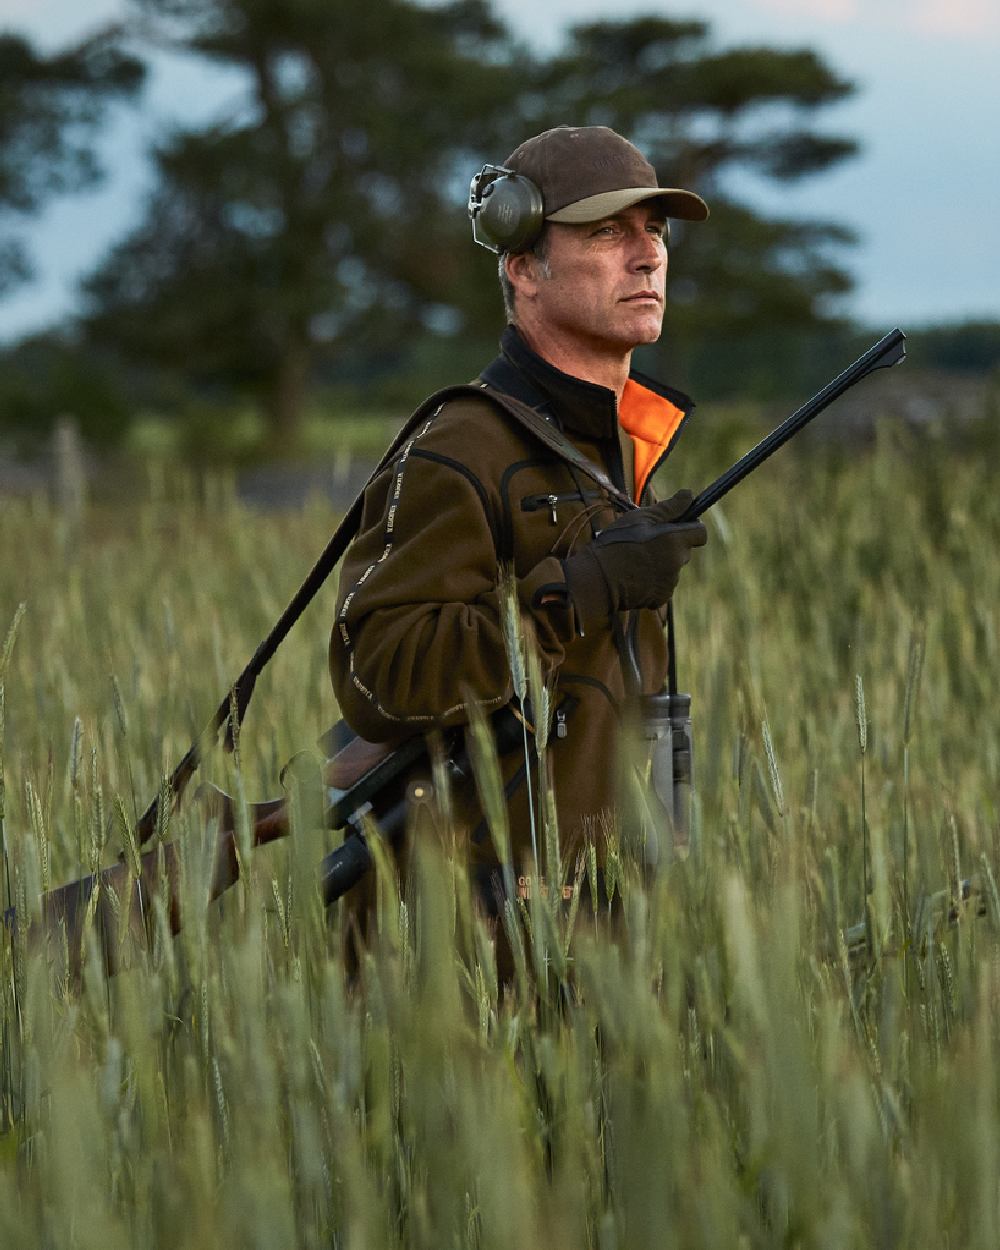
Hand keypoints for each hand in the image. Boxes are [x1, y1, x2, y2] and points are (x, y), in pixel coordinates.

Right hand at [561, 489, 706, 622]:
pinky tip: (634, 576)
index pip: (700, 532)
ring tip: (636, 560)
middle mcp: (677, 562)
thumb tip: (689, 494)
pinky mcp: (661, 597)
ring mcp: (670, 582)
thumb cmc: (617, 543)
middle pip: (684, 551)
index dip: (689, 527)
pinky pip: (663, 585)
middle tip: (645, 543)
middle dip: (671, 546)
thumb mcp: (640, 518)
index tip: (673, 526)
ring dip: (661, 564)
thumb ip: (669, 508)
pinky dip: (653, 581)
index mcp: (675, 539)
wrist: (598, 578)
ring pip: (673, 568)